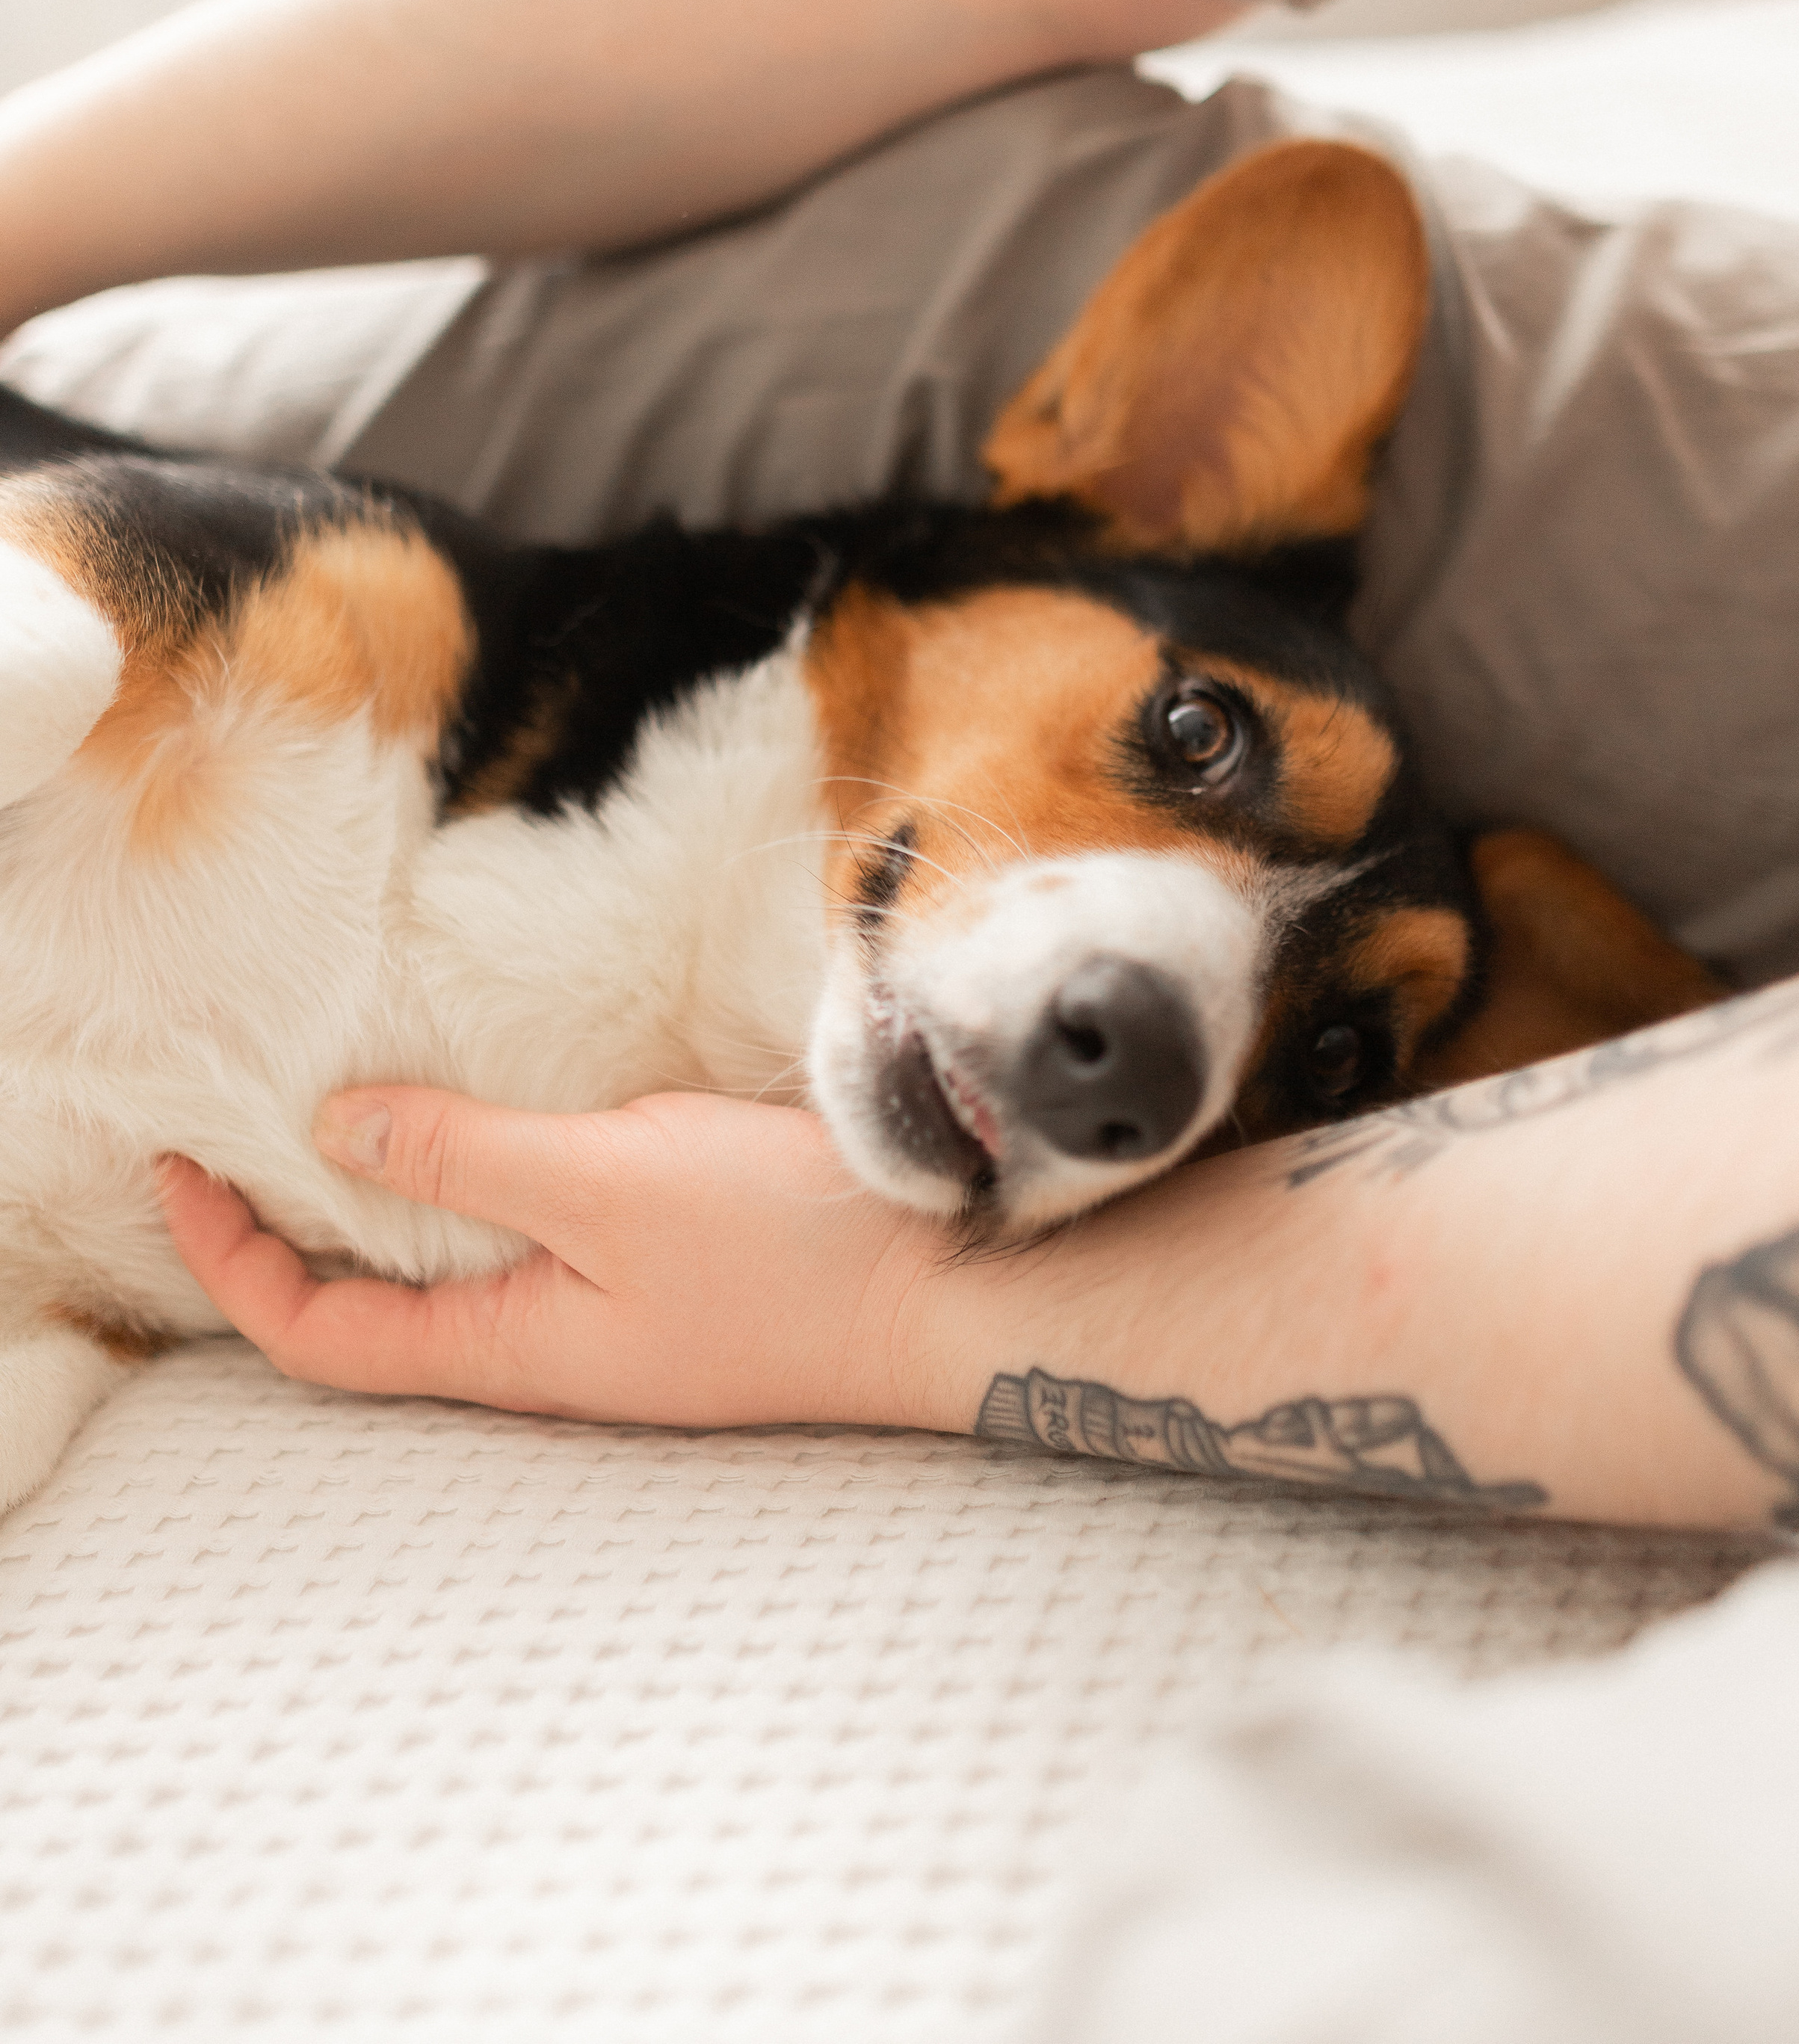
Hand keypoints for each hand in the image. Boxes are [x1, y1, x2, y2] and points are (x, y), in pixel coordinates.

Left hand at [159, 1088, 942, 1431]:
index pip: (319, 1334)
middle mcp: (546, 1348)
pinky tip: (488, 1126)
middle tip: (237, 1139)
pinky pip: (526, 1244)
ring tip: (338, 1118)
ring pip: (447, 1279)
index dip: (230, 1261)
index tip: (178, 1168)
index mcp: (511, 1346)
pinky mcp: (664, 1276)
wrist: (951, 1288)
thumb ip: (466, 1155)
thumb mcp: (604, 1179)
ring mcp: (609, 1320)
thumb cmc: (783, 1250)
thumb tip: (335, 1128)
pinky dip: (470, 1188)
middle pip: (370, 1316)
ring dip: (377, 1210)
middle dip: (285, 1238)